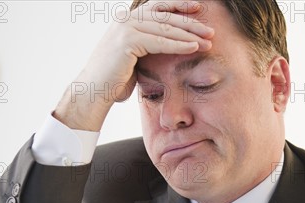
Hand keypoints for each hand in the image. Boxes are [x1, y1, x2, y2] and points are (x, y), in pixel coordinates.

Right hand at [54, 0, 213, 130]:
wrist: (94, 90)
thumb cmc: (114, 79)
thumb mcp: (134, 56)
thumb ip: (148, 44)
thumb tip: (168, 43)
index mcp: (128, 18)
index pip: (158, 6)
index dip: (179, 5)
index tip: (198, 8)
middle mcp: (126, 18)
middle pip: (165, 15)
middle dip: (190, 21)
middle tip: (210, 30)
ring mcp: (126, 27)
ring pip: (165, 27)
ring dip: (189, 34)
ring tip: (207, 41)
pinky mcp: (127, 40)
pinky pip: (160, 41)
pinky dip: (179, 45)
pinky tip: (193, 48)